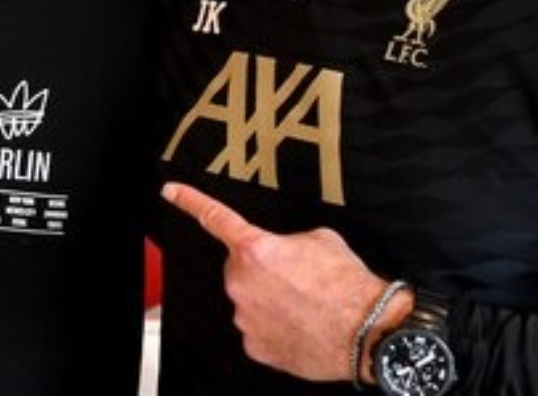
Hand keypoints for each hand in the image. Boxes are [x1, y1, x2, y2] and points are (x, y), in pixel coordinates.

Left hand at [162, 181, 403, 382]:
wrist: (366, 330)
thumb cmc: (348, 285)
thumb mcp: (321, 239)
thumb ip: (289, 240)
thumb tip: (286, 252)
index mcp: (255, 249)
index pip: (215, 217)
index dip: (190, 200)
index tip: (171, 192)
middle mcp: (242, 283)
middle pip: (241, 268)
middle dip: (263, 270)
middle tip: (298, 277)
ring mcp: (246, 318)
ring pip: (251, 301)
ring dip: (272, 300)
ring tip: (307, 304)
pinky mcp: (255, 346)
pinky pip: (259, 330)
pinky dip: (276, 327)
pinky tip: (302, 325)